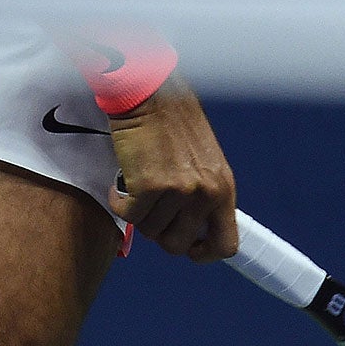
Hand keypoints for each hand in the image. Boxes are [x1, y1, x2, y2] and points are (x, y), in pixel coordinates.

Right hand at [105, 75, 237, 261]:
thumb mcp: (203, 158)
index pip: (226, 243)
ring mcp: (178, 192)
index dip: (204, 254)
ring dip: (138, 212)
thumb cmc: (172, 119)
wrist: (149, 92)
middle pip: (178, 244)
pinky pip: (127, 215)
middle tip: (151, 208)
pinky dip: (118, 202)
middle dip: (160, 231)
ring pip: (149, 230)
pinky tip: (120, 182)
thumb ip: (202, 191)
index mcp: (223, 186)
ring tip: (138, 184)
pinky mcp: (148, 188)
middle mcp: (205, 193)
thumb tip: (191, 225)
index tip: (190, 250)